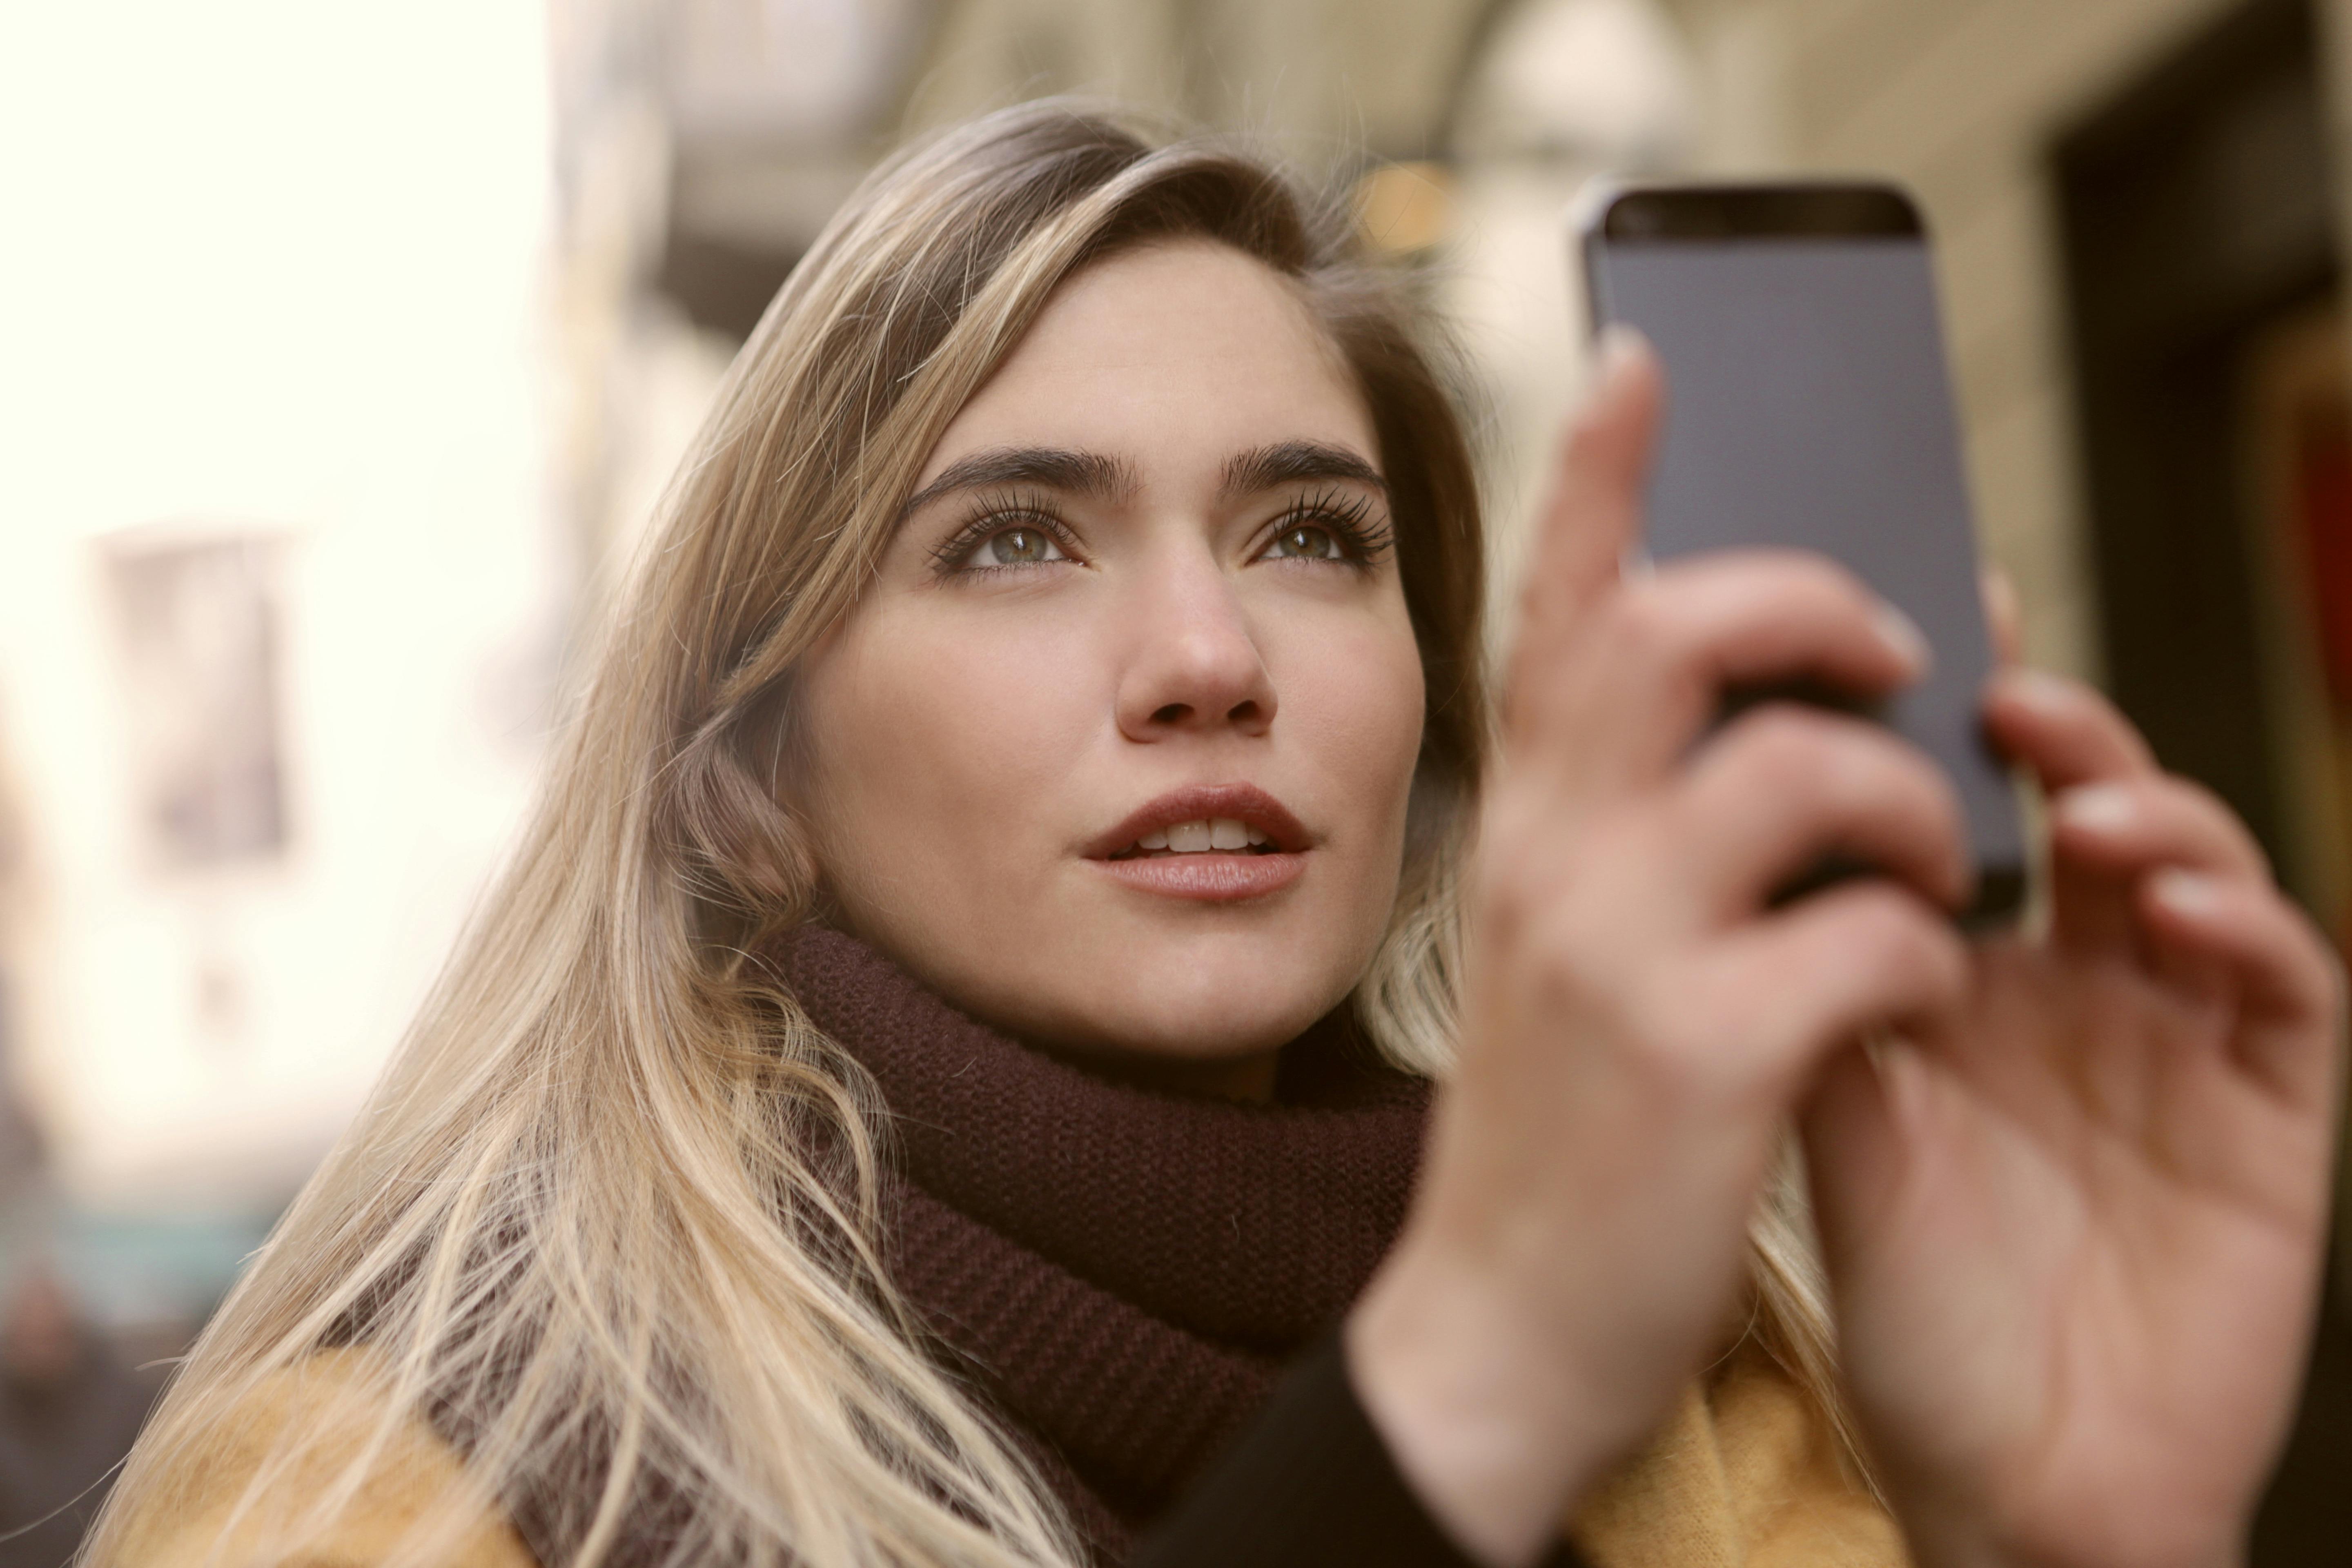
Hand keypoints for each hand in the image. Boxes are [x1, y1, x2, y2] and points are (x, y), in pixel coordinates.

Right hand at [1350, 334, 1975, 1563]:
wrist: (1492, 1324)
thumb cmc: (1557, 1123)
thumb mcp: (1561, 947)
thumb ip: (1629, 829)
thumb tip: (1768, 722)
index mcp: (1523, 828)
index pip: (1550, 607)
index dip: (1599, 471)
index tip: (1645, 358)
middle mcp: (1552, 861)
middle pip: (1679, 630)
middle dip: (1814, 602)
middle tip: (1894, 648)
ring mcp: (1618, 953)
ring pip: (1806, 771)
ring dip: (1916, 804)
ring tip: (1938, 871)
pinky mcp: (1700, 1056)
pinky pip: (1876, 942)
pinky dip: (1928, 957)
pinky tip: (1908, 1000)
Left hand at [1804, 663, 2344, 1567]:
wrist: (2009, 1483)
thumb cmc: (1919, 1317)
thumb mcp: (1838, 1130)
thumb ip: (1815, 989)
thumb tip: (1754, 836)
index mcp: (1971, 981)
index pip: (1972, 814)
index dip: (1954, 717)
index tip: (1906, 624)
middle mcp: (2079, 991)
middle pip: (2087, 808)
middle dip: (2059, 729)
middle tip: (1999, 688)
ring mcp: (2180, 1043)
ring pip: (2196, 868)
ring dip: (2150, 812)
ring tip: (2079, 805)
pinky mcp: (2269, 1114)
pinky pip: (2283, 987)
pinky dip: (2244, 927)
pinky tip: (2177, 910)